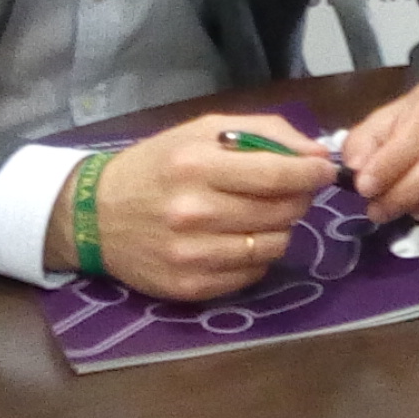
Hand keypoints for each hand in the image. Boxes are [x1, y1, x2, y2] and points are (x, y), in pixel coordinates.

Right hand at [52, 112, 333, 300]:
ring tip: (259, 215)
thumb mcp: (201, 131)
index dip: (311, 173)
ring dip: (278, 229)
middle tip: (288, 191)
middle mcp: (193, 211)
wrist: (94, 214)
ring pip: (273, 246)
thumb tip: (316, 155)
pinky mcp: (190, 286)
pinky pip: (252, 274)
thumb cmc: (156, 165)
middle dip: (297, 198)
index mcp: (196, 164)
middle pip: (281, 211)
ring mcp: (191, 254)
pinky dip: (256, 256)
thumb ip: (263, 133)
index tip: (324, 171)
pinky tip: (237, 239)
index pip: (276, 174)